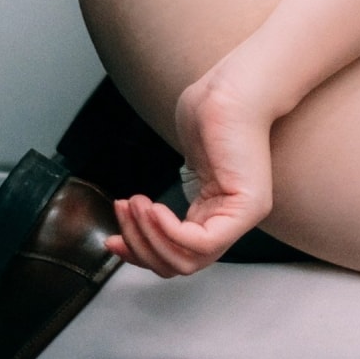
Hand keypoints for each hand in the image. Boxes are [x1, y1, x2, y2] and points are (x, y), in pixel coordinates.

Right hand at [104, 65, 275, 276]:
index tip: (112, 239)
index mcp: (214, 217)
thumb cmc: (210, 119)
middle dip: (139, 246)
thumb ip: (172, 198)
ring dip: (149, 237)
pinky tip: (152, 208)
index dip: (139, 254)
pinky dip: (168, 231)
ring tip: (135, 205)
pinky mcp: (248, 210)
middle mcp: (231, 225)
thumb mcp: (186, 168)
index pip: (176, 259)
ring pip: (188, 261)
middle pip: (177, 266)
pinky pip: (201, 243)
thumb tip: (139, 221)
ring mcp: (243, 220)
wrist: (232, 92)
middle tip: (123, 211)